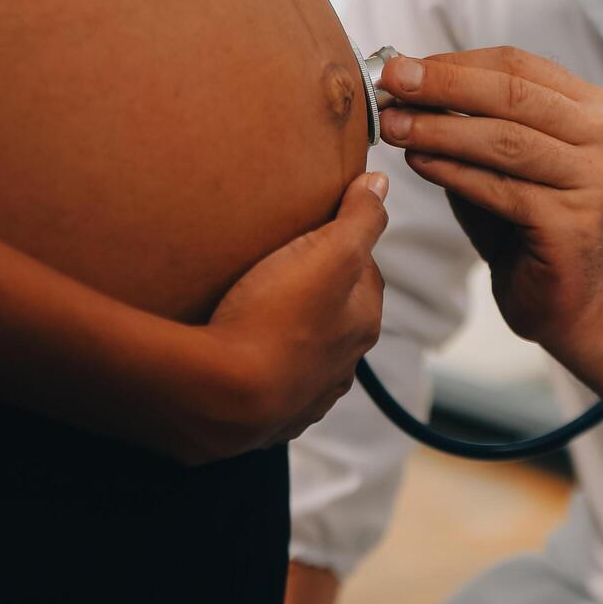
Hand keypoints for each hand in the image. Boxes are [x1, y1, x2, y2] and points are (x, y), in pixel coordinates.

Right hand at [186, 173, 387, 461]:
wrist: (222, 395)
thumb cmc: (276, 317)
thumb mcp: (328, 252)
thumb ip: (360, 217)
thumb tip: (380, 185)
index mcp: (362, 322)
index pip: (364, 271)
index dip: (340, 245)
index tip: (310, 232)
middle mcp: (343, 365)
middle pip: (336, 315)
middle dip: (316, 294)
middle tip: (276, 268)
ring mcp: (307, 396)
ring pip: (306, 355)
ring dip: (289, 335)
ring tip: (252, 312)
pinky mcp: (269, 419)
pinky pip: (272, 387)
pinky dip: (263, 371)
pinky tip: (239, 356)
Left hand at [377, 47, 602, 355]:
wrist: (574, 303)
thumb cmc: (529, 228)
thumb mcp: (501, 162)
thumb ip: (469, 122)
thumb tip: (405, 84)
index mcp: (592, 110)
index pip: (517, 66)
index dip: (454, 63)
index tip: (399, 66)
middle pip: (512, 94)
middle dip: (443, 84)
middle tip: (390, 81)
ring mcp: (596, 180)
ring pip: (505, 140)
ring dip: (440, 129)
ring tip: (393, 126)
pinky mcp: (574, 223)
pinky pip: (500, 189)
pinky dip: (453, 173)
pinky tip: (417, 164)